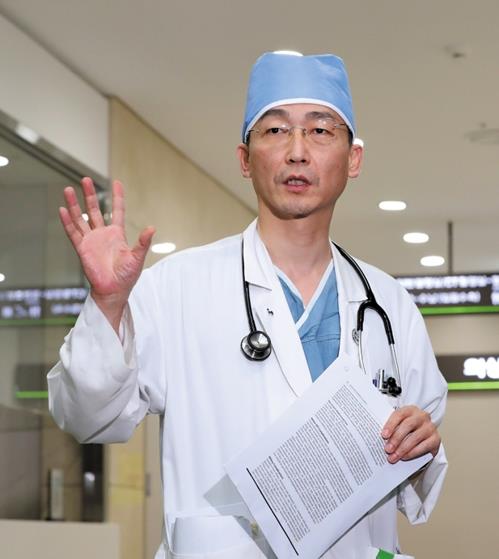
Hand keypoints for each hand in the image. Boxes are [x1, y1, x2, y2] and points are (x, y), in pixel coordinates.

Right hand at [59, 177, 154, 330]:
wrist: (114, 291)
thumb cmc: (127, 276)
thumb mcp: (137, 257)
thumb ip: (143, 242)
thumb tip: (152, 228)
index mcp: (117, 234)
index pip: (117, 210)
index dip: (117, 197)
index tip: (117, 182)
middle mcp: (103, 234)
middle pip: (94, 209)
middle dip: (90, 194)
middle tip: (85, 179)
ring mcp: (91, 241)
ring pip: (80, 218)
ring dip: (74, 204)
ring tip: (68, 189)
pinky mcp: (82, 249)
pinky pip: (73, 232)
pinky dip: (67, 221)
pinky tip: (62, 210)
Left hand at [381, 405, 440, 463]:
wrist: (422, 438)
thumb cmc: (406, 430)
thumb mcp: (399, 425)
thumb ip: (392, 428)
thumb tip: (381, 439)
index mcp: (410, 409)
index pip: (399, 414)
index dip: (391, 424)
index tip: (384, 435)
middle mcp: (422, 416)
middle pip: (408, 425)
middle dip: (396, 438)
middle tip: (388, 449)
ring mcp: (430, 427)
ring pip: (416, 437)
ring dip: (403, 448)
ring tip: (394, 456)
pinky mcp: (436, 439)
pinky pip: (424, 446)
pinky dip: (413, 453)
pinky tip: (404, 457)